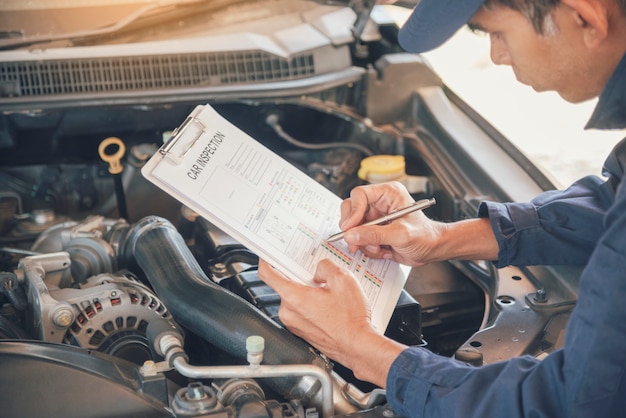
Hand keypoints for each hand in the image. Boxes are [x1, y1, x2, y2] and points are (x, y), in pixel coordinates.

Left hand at [257, 259, 404, 386]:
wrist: (358, 346)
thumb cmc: (350, 320)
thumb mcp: (343, 280)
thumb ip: (325, 267)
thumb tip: (319, 269)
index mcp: (294, 297)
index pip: (267, 274)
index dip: (266, 260)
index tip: (268, 255)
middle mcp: (289, 313)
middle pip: (284, 285)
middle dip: (299, 278)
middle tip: (316, 275)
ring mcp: (294, 324)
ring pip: (294, 299)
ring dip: (307, 292)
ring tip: (328, 294)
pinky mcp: (302, 332)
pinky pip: (300, 312)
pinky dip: (310, 305)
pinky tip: (328, 306)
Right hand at [339, 182, 442, 265]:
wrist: (432, 249)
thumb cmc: (425, 236)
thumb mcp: (401, 235)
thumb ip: (375, 234)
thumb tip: (351, 235)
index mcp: (388, 194)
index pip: (360, 195)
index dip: (353, 211)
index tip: (350, 227)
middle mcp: (379, 203)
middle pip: (351, 210)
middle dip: (354, 229)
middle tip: (356, 242)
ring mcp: (375, 217)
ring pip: (353, 227)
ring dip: (363, 242)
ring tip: (379, 248)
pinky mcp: (373, 230)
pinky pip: (359, 238)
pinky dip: (368, 248)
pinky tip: (383, 250)